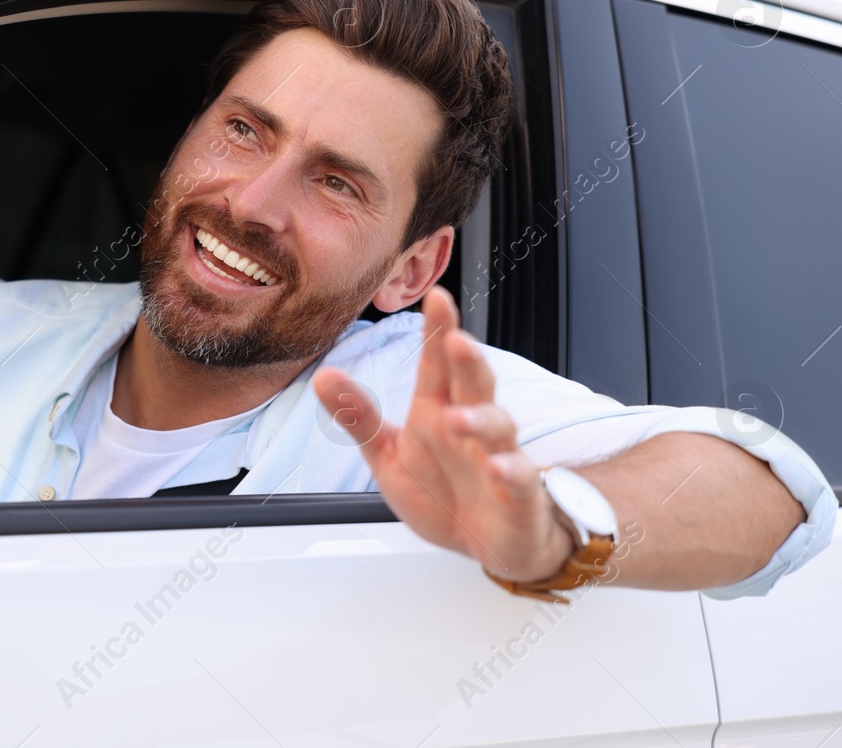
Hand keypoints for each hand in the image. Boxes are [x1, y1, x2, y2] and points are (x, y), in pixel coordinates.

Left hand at [312, 286, 572, 581]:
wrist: (485, 545)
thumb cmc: (441, 491)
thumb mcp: (389, 455)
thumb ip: (359, 417)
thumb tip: (323, 375)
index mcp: (437, 410)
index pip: (438, 364)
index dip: (438, 330)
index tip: (437, 297)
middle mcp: (471, 426)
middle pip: (473, 384)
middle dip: (467, 360)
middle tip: (456, 340)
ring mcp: (497, 457)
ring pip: (497, 427)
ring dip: (480, 420)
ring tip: (456, 418)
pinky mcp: (517, 495)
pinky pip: (518, 478)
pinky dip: (510, 471)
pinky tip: (498, 467)